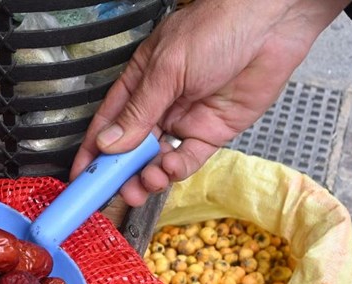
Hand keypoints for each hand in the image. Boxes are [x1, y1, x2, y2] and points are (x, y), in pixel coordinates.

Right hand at [70, 0, 348, 205]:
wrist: (272, 24)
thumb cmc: (217, 27)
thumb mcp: (168, 68)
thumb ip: (139, 111)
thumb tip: (108, 144)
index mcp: (141, 82)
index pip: (108, 123)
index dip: (93, 151)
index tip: (80, 178)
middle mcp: (160, 104)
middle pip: (131, 148)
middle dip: (121, 173)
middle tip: (115, 192)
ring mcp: (186, 120)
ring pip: (157, 160)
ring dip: (146, 177)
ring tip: (143, 185)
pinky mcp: (212, 133)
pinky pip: (188, 160)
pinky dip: (175, 170)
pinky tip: (168, 169)